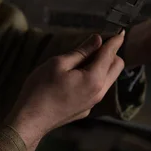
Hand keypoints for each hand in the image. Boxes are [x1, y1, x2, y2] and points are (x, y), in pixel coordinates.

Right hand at [7, 33, 124, 150]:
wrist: (30, 120)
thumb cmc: (41, 88)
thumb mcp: (58, 63)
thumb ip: (81, 51)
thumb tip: (98, 40)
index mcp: (94, 79)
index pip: (110, 54)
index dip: (115, 41)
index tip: (120, 31)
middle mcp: (99, 92)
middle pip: (116, 67)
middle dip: (111, 53)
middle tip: (94, 45)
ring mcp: (93, 103)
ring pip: (107, 79)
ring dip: (102, 66)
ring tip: (81, 59)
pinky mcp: (85, 110)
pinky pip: (97, 89)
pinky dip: (93, 78)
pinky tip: (75, 77)